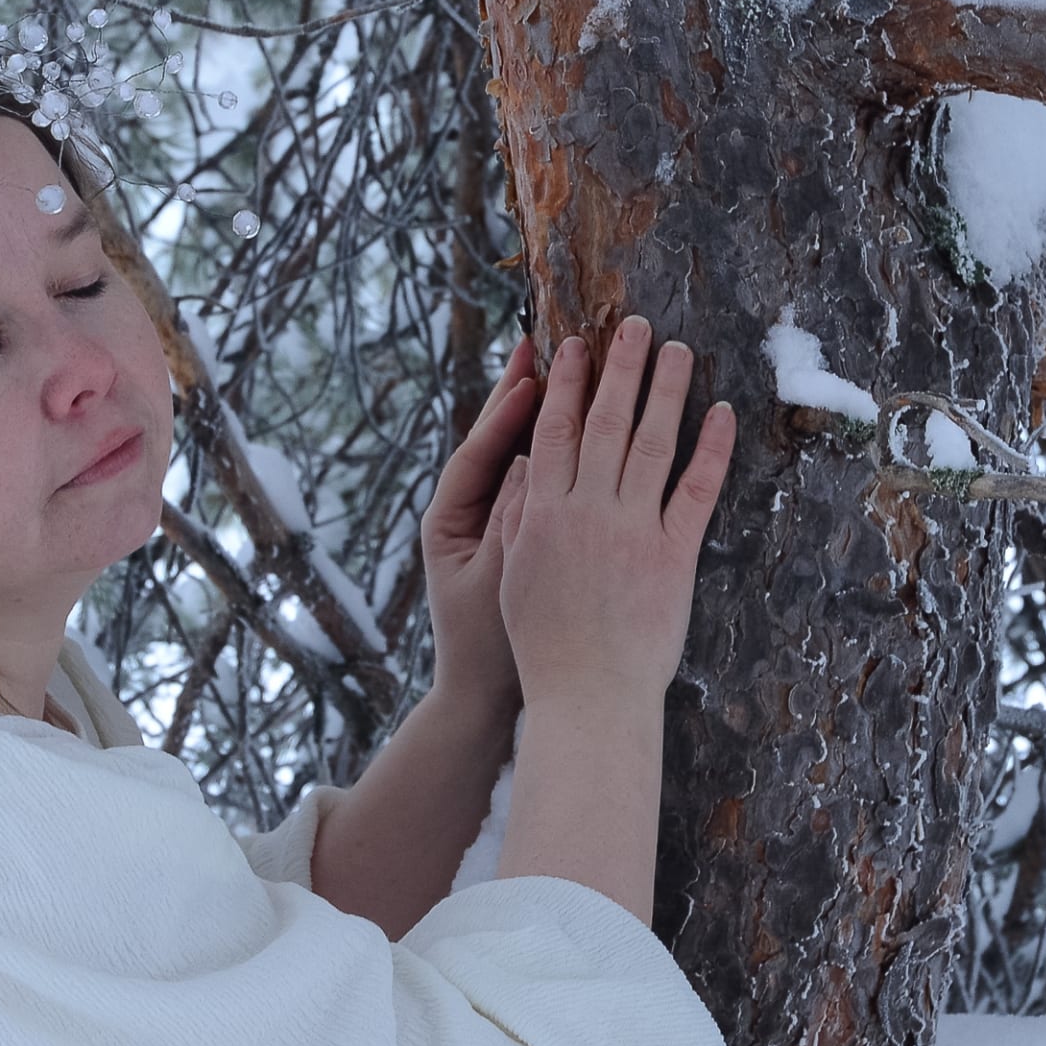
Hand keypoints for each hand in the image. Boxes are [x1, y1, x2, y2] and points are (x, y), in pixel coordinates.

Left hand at [418, 333, 540, 720]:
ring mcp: (499, 526)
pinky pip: (546, 485)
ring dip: (552, 415)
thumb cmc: (490, 649)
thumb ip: (514, 524)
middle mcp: (470, 515)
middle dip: (525, 395)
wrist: (492, 701)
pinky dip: (565, 455)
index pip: (478, 451)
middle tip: (548, 345)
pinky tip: (595, 427)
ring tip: (576, 367)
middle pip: (500, 441)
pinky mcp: (525, 540)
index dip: (505, 412)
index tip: (531, 372)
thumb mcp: (500, 582)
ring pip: (528, 458)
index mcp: (450, 519)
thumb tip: (531, 463)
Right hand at [497, 320, 734, 709]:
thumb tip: (529, 465)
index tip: (574, 346)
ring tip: (676, 350)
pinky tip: (722, 414)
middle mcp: (587, 513)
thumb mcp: (516, 572)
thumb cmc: (544, 644)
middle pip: (604, 423)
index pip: (553, 431)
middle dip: (619, 368)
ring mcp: (633, 532)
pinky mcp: (674, 557)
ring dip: (665, 391)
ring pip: (651, 444)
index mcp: (542, 514)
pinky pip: (697, 492)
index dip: (565, 384)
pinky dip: (711, 450)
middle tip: (633, 324)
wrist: (586, 696)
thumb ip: (523, 516)